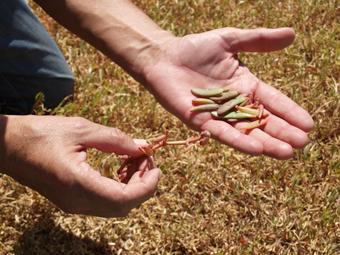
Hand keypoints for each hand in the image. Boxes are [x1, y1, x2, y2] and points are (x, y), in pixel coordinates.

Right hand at [0, 115, 160, 216]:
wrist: (9, 146)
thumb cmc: (41, 133)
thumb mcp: (82, 129)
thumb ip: (116, 139)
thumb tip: (142, 147)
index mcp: (78, 184)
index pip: (124, 199)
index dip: (147, 186)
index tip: (157, 168)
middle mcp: (76, 201)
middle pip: (123, 206)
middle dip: (143, 184)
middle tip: (145, 158)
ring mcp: (73, 205)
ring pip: (115, 207)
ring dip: (132, 186)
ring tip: (133, 160)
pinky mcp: (71, 201)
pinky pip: (104, 202)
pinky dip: (119, 188)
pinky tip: (120, 168)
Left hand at [142, 27, 313, 159]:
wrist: (164, 57)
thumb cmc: (195, 48)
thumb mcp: (230, 40)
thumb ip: (259, 40)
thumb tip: (292, 34)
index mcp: (245, 86)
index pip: (272, 101)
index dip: (290, 112)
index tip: (308, 124)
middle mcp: (234, 104)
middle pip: (262, 121)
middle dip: (282, 132)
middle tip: (302, 144)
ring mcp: (218, 115)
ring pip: (245, 132)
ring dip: (266, 143)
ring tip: (286, 153)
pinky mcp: (200, 121)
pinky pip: (221, 133)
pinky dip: (238, 141)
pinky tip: (256, 150)